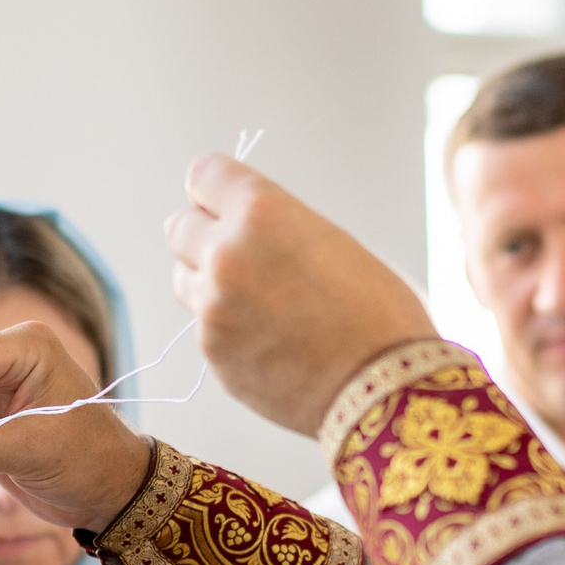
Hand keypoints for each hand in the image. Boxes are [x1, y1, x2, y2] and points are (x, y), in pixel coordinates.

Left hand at [165, 155, 437, 436]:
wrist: (385, 389)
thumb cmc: (378, 312)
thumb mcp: (332, 241)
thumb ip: (278, 229)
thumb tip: (248, 234)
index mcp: (262, 213)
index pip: (203, 176)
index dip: (214, 190)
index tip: (221, 201)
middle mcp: (226, 255)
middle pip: (179, 227)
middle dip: (203, 235)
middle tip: (236, 252)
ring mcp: (213, 309)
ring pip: (185, 281)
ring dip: (208, 283)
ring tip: (258, 302)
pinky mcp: (213, 354)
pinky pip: (205, 330)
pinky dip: (227, 331)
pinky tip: (270, 341)